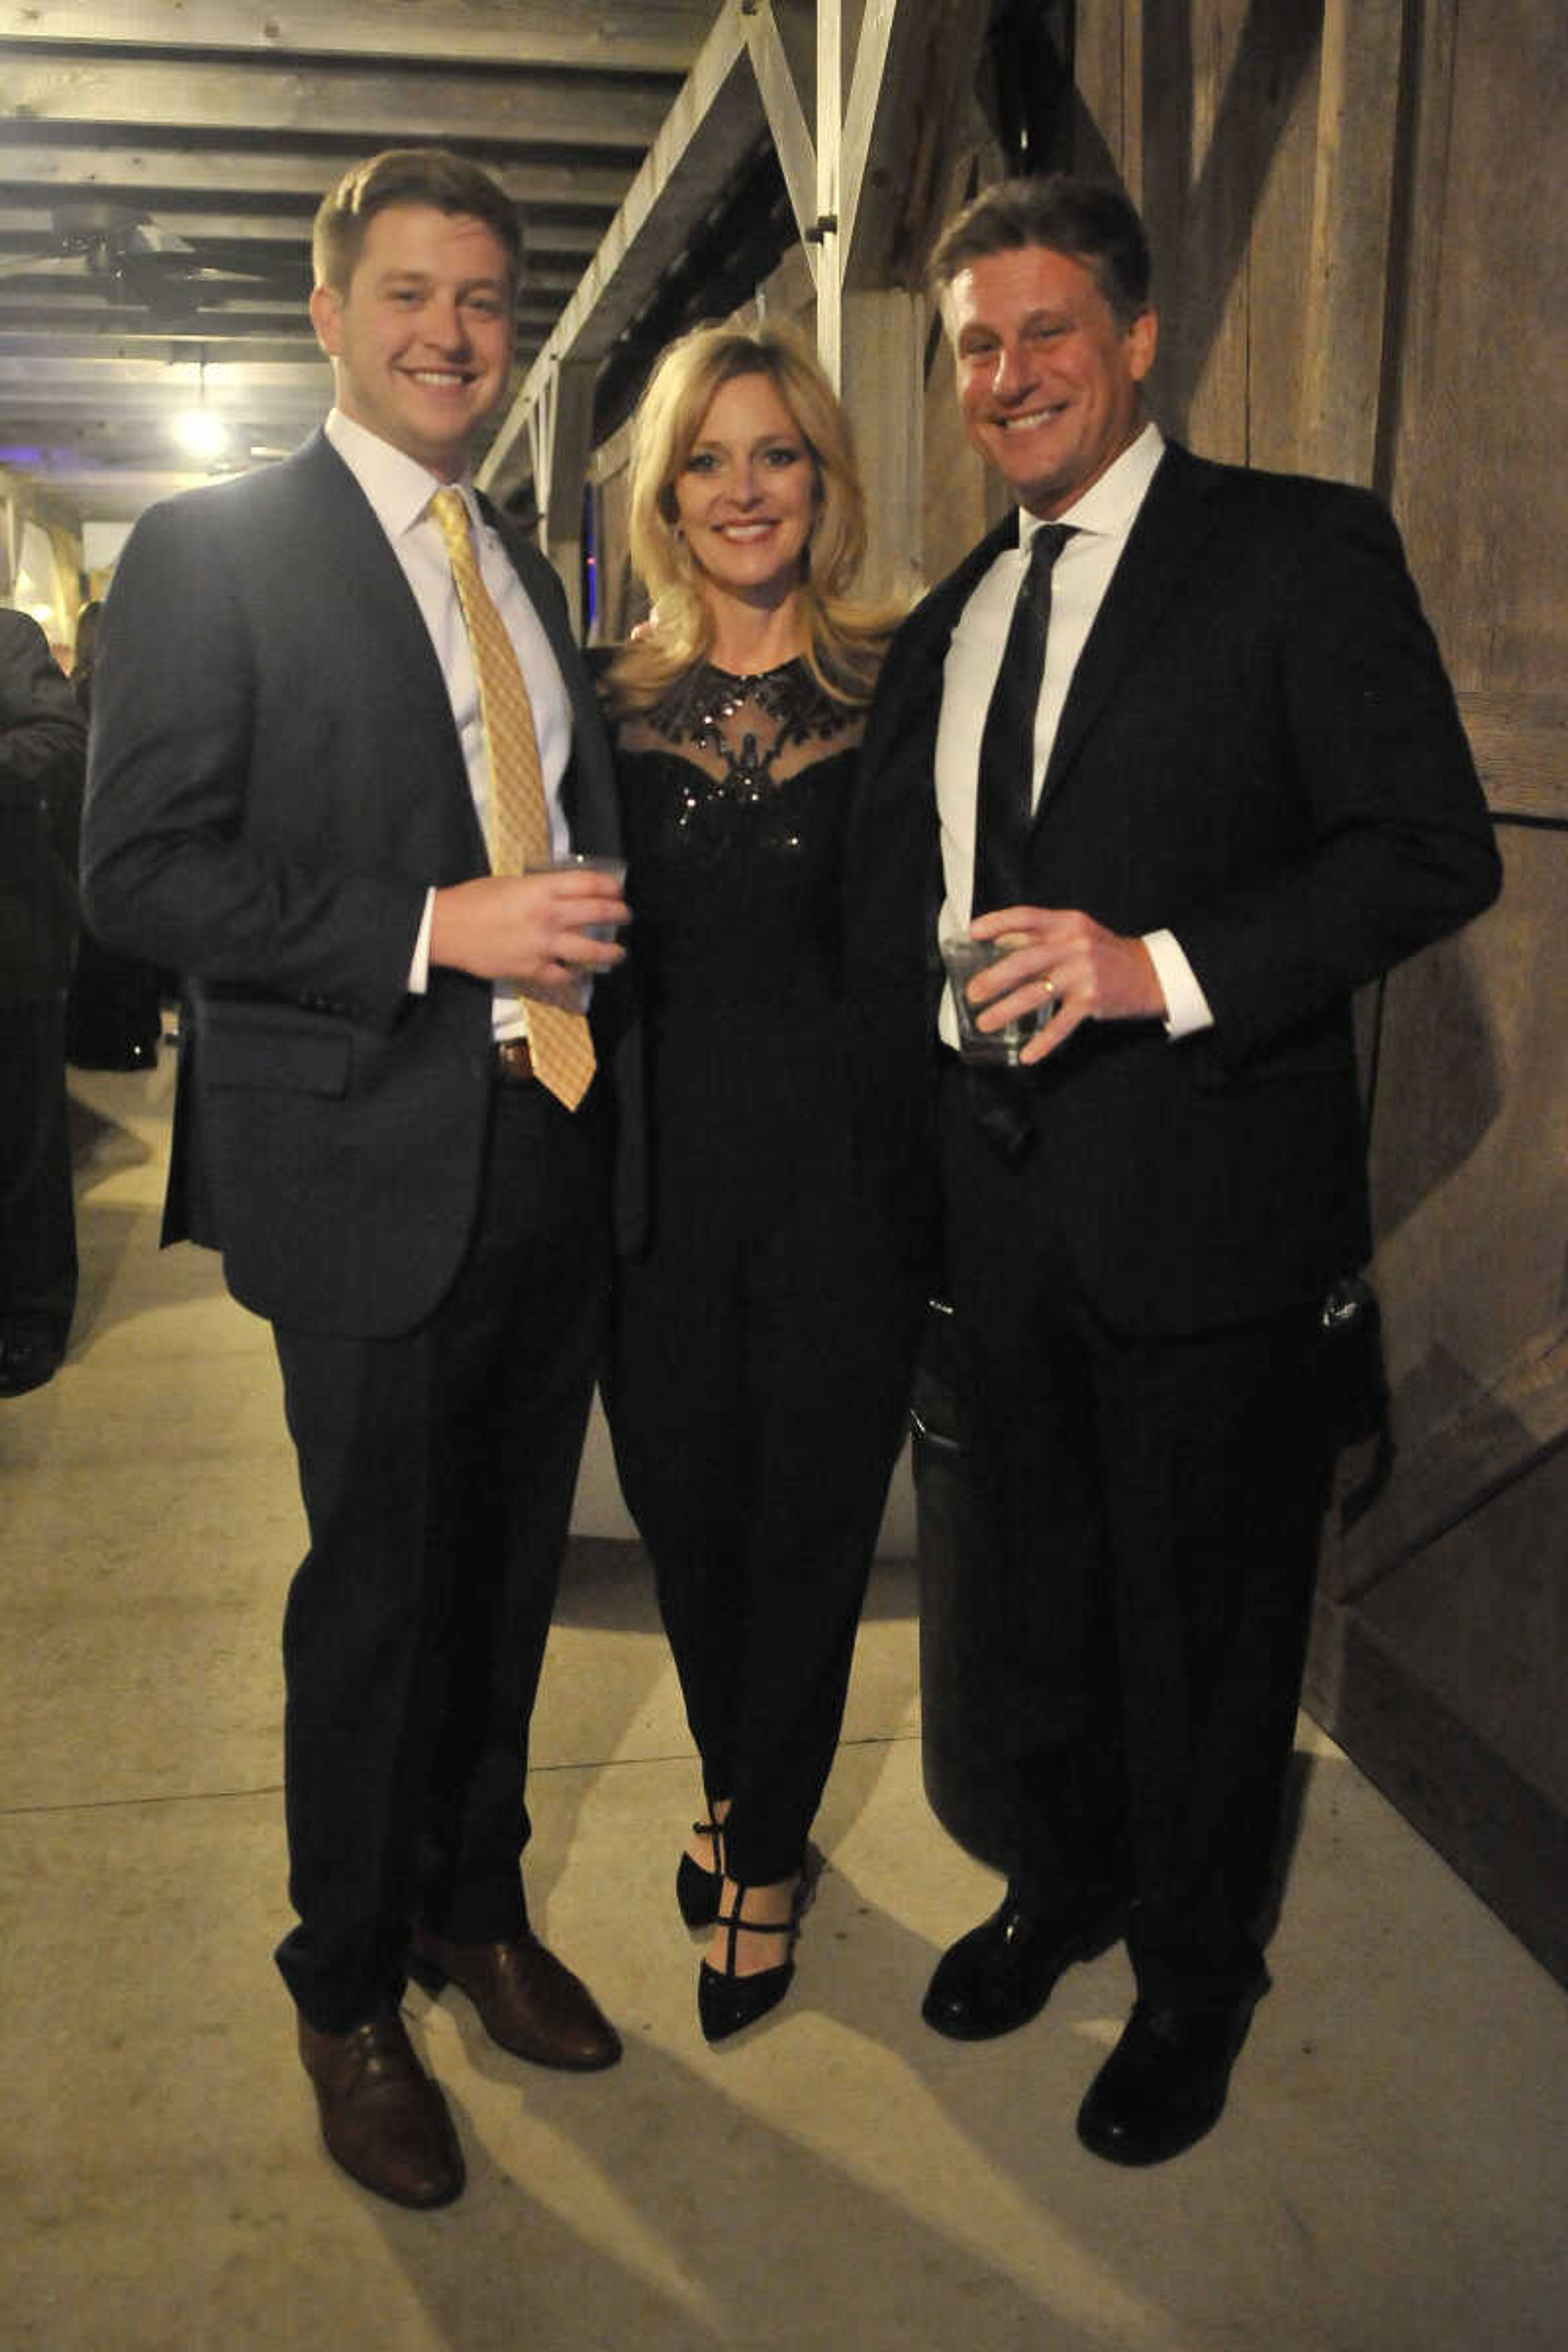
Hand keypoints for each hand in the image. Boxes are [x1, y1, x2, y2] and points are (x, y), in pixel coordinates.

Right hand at [429, 870, 627, 1003]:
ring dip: (610, 952)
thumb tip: (561, 895)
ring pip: (591, 951)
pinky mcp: (532, 969)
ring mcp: (543, 945)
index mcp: (541, 889)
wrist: (445, 928)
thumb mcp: (509, 883)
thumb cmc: (472, 901)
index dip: (611, 886)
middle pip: (599, 912)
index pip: (590, 884)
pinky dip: (575, 976)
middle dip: (619, 914)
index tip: (618, 890)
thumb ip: (538, 889)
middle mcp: (548, 916)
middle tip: (625, 916)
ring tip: (618, 953)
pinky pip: (564, 976)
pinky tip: (580, 974)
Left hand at [966, 905, 1166, 1063]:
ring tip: (985, 1022)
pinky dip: (1042, 1042)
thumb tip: (1000, 942)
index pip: (1027, 916)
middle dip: (993, 978)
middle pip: (1025, 960)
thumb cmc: (1105, 953)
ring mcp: (1083, 973)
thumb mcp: (1077, 934)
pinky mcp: (1092, 1000)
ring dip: (1006, 1010)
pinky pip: (1061, 1024)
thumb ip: (1042, 936)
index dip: (998, 922)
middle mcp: (1075, 945)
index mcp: (1068, 923)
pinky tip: (1026, 1055)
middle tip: (972, 993)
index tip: (973, 932)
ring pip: (1036, 993)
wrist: (1150, 973)